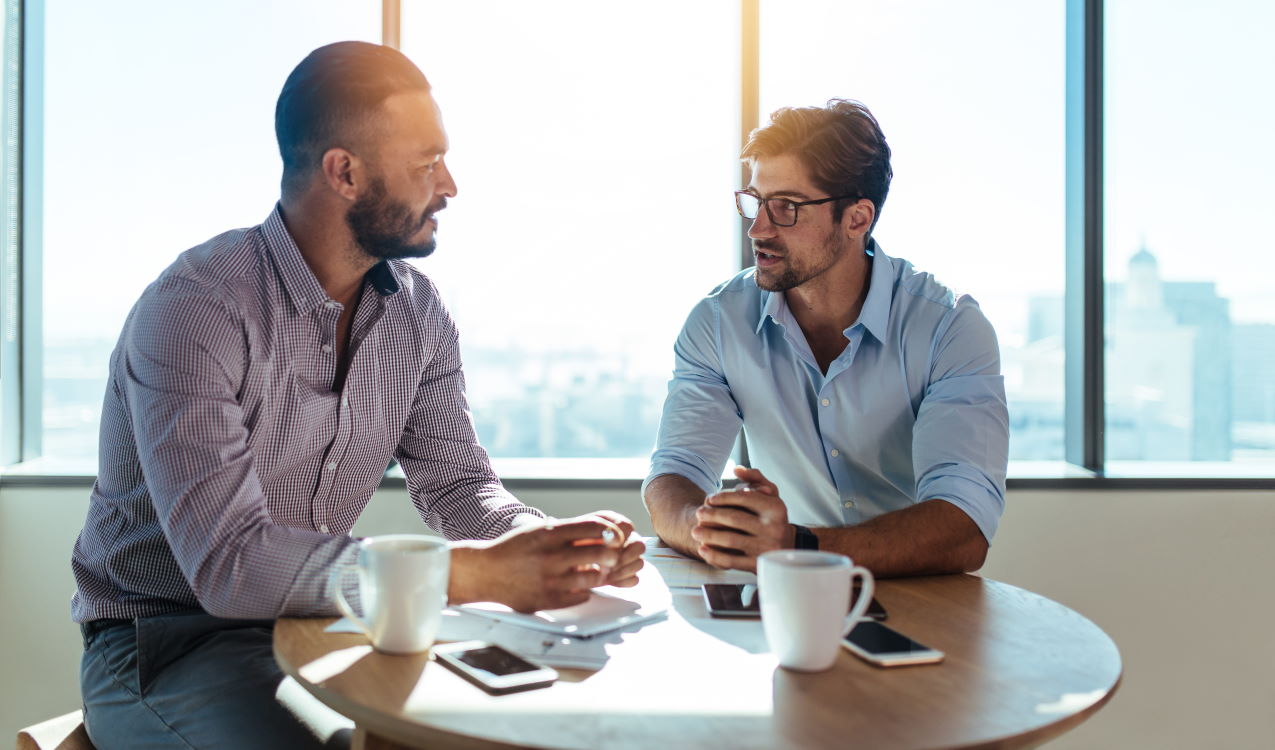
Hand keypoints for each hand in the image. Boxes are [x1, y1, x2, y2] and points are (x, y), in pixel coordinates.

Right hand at [450, 516, 622, 612]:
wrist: (485, 572)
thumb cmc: (516, 549)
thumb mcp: (539, 532)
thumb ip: (568, 531)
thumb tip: (606, 530)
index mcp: (549, 534)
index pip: (593, 527)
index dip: (611, 531)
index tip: (616, 536)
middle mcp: (550, 556)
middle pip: (599, 553)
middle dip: (611, 555)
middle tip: (612, 556)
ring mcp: (549, 580)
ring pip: (593, 578)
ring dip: (598, 575)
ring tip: (592, 572)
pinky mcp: (548, 600)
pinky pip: (581, 596)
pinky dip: (582, 591)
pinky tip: (574, 585)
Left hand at [573, 510, 645, 588]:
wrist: (562, 563)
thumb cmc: (568, 546)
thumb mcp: (575, 535)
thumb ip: (595, 532)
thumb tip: (613, 540)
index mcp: (612, 523)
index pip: (627, 527)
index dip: (618, 538)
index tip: (604, 547)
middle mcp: (623, 539)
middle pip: (639, 546)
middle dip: (624, 557)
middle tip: (607, 565)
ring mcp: (626, 557)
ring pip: (639, 563)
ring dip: (623, 570)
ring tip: (606, 575)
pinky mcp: (624, 574)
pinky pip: (634, 579)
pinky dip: (623, 581)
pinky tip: (610, 581)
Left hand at [690, 466, 793, 571]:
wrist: (786, 548)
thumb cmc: (772, 517)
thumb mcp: (771, 495)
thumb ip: (755, 478)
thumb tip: (737, 469)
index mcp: (776, 508)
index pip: (745, 498)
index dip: (724, 497)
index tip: (709, 498)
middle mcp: (774, 528)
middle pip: (735, 518)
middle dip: (712, 515)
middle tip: (699, 513)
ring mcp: (766, 548)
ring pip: (731, 540)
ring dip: (709, 535)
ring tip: (696, 531)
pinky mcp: (758, 565)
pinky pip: (731, 561)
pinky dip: (714, 555)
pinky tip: (703, 550)